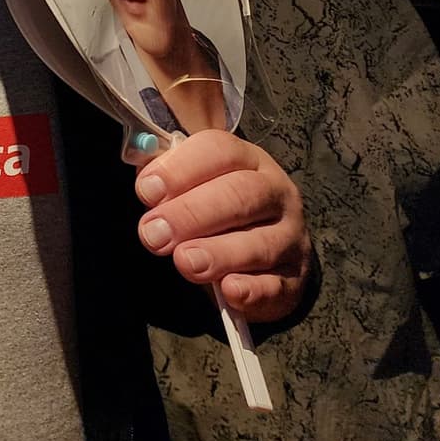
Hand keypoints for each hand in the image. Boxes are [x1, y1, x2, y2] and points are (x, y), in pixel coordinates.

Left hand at [134, 131, 311, 322]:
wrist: (262, 258)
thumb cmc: (215, 212)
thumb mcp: (193, 186)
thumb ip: (168, 180)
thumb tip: (145, 182)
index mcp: (248, 160)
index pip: (220, 150)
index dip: (180, 169)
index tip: (146, 192)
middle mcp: (276, 193)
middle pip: (240, 194)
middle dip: (191, 213)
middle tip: (154, 234)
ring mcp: (291, 236)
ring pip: (260, 243)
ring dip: (218, 252)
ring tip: (184, 261)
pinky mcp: (294, 279)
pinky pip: (275, 285)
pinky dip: (252, 289)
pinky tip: (229, 289)